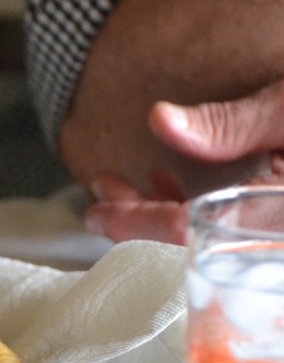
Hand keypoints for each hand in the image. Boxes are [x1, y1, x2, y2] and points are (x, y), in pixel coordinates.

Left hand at [84, 79, 283, 243]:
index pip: (189, 230)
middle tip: (103, 189)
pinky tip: (166, 187)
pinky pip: (226, 230)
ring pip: (204, 239)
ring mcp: (271, 239)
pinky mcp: (271, 227)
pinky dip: (192, 210)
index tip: (97, 214)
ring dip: (161, 211)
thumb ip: (229, 125)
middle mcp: (272, 240)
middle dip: (139, 215)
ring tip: (124, 186)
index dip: (135, 223)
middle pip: (190, 242)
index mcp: (274, 219)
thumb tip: (160, 120)